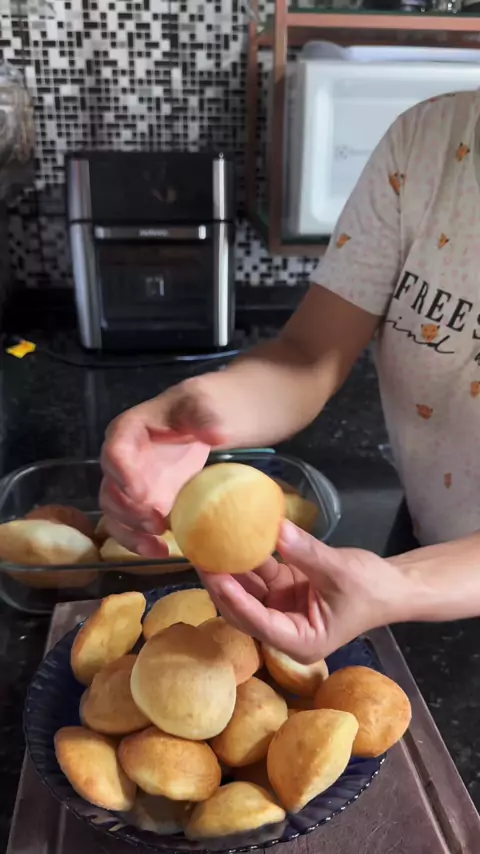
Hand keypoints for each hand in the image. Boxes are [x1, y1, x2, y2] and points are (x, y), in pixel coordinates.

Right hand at [100, 375, 232, 556]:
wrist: (208, 420)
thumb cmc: (200, 408)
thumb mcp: (204, 405)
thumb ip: (206, 417)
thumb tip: (216, 435)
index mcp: (128, 430)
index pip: (115, 451)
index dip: (123, 474)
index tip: (142, 494)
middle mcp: (121, 459)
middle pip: (111, 488)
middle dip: (129, 510)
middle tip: (156, 523)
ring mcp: (130, 483)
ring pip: (115, 513)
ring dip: (131, 533)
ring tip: (157, 547)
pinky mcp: (144, 502)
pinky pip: (132, 525)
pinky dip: (142, 541)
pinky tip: (163, 552)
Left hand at [199, 521, 417, 662]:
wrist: (390, 586)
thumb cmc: (371, 588)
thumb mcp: (340, 570)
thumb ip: (307, 552)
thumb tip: (276, 529)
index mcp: (300, 641)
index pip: (260, 623)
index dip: (236, 601)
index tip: (218, 578)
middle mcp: (284, 630)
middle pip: (244, 610)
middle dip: (222, 586)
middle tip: (200, 557)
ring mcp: (281, 609)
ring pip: (246, 592)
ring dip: (228, 570)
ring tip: (205, 545)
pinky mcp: (282, 591)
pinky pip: (259, 575)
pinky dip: (246, 558)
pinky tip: (229, 537)